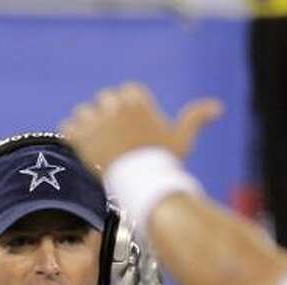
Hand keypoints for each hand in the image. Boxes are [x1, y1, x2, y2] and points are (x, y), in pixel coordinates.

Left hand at [61, 83, 221, 174]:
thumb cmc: (164, 164)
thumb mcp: (182, 139)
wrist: (143, 188)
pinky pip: (67, 127)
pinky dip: (73, 138)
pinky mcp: (78, 135)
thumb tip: (219, 107)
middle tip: (118, 145)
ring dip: (89, 128)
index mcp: (136, 99)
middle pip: (104, 102)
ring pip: (84, 114)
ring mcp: (94, 119)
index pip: (126, 94)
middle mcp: (113, 104)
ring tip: (102, 150)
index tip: (134, 134)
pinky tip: (86, 153)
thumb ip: (197, 118)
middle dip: (109, 120)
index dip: (129, 114)